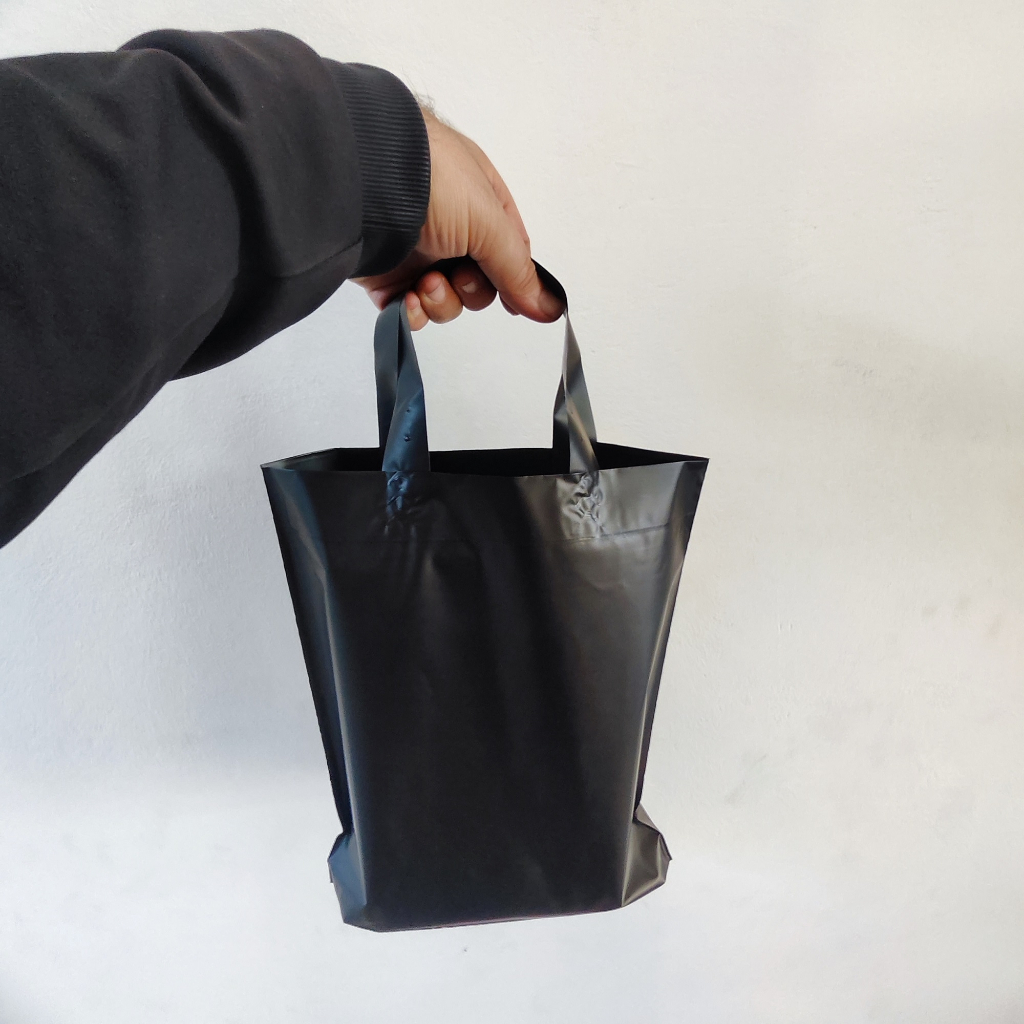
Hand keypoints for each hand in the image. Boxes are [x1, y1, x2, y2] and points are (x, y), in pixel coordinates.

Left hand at [355, 106, 564, 330]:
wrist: (359, 179)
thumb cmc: (430, 180)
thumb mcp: (489, 222)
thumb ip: (518, 270)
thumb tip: (550, 308)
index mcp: (480, 200)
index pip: (510, 250)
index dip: (514, 279)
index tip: (516, 302)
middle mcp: (450, 226)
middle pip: (479, 282)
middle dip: (472, 290)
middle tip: (459, 277)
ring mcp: (416, 250)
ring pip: (445, 300)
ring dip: (441, 302)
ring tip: (426, 284)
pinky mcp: (385, 274)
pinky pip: (409, 310)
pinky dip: (412, 313)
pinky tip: (408, 301)